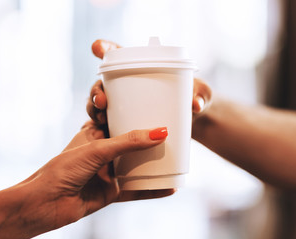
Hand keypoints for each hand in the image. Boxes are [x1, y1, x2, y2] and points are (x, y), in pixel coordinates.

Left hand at [24, 121, 173, 230]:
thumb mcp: (98, 149)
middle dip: (151, 141)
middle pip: (133, 144)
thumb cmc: (62, 169)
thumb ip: (128, 142)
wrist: (45, 204)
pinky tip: (171, 188)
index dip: (137, 115)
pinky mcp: (112, 192)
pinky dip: (153, 189)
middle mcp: (103, 152)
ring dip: (155, 164)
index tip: (157, 109)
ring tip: (178, 158)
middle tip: (173, 134)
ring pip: (137, 167)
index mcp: (95, 134)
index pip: (120, 120)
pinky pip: (137, 190)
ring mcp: (108, 172)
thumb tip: (160, 132)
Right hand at [87, 40, 211, 123]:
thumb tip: (195, 105)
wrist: (194, 121)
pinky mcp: (125, 123)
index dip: (104, 48)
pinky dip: (102, 128)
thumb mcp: (201, 94)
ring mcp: (124, 105)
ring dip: (94, 109)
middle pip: (103, 83)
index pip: (118, 54)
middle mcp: (127, 85)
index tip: (97, 47)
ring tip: (101, 117)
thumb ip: (201, 96)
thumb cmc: (194, 97)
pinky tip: (102, 133)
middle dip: (96, 90)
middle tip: (101, 101)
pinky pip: (108, 124)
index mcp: (141, 68)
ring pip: (100, 105)